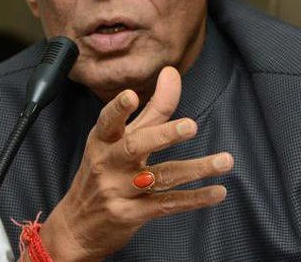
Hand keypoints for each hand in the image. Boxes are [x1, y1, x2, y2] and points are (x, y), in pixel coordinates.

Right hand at [38, 66, 233, 260]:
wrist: (76, 227)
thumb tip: (171, 72)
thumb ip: (151, 108)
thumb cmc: (103, 172)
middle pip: (135, 146)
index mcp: (103, 140)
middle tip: (191, 125)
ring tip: (224, 160)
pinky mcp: (130, 215)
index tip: (131, 95)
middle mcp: (108, 163)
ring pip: (160, 176)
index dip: (119, 108)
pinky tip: (217, 191)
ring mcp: (118, 191)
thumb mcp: (119, 140)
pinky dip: (194, 199)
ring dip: (195, 168)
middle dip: (163, 135)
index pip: (109, 121)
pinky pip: (166, 204)